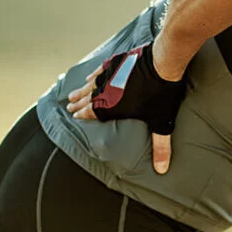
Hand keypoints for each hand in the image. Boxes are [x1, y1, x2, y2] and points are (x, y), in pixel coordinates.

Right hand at [66, 43, 185, 173]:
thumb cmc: (161, 94)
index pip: (93, 113)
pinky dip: (94, 73)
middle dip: (78, 103)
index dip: (83, 115)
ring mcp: (110, 74)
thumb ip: (160, 147)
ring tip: (72, 93)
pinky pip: (101, 69)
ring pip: (91, 84)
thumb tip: (162, 169)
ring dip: (81, 89)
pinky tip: (90, 75)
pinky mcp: (117, 61)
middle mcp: (107, 91)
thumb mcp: (161, 123)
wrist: (163, 63)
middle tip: (69, 106)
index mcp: (113, 107)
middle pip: (88, 98)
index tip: (74, 116)